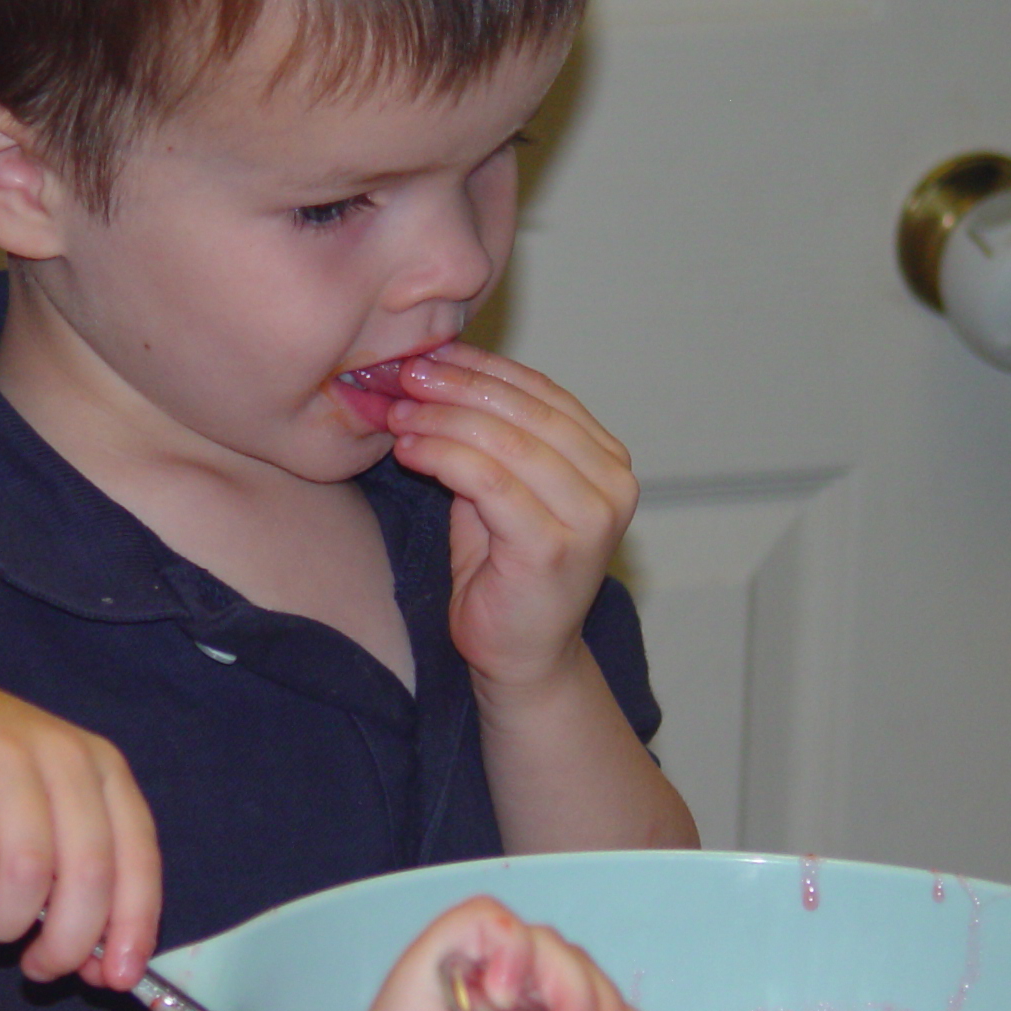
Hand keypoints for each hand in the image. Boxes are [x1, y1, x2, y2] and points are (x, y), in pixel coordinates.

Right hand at [0, 659, 159, 986]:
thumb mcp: (40, 815)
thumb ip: (73, 878)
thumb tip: (99, 964)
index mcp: (101, 769)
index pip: (137, 857)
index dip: (130, 926)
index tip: (112, 979)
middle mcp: (63, 754)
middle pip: (88, 873)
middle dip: (65, 942)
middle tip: (36, 967)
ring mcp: (6, 749)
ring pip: (27, 869)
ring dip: (2, 920)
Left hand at [381, 345, 637, 697]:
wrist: (522, 657)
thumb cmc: (506, 575)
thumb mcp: (501, 492)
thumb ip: (491, 440)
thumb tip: (438, 375)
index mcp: (607, 460)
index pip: (543, 393)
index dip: (483, 368)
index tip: (431, 353)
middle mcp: (613, 483)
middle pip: (526, 411)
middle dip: (458, 386)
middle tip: (406, 374)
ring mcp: (590, 516)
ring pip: (505, 441)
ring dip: (442, 420)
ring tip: (398, 412)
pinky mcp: (553, 546)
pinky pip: (488, 482)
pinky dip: (443, 456)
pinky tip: (408, 450)